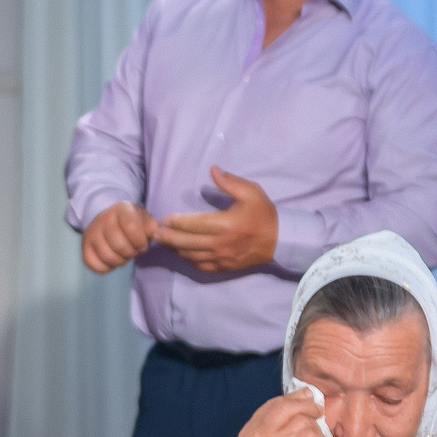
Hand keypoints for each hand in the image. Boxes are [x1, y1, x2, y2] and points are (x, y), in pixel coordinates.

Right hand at [81, 200, 157, 272]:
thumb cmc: (132, 223)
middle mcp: (104, 218)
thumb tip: (153, 229)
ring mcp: (92, 232)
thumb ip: (151, 226)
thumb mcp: (144, 220)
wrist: (110, 221)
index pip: (131, 227)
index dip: (140, 242)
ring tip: (123, 255)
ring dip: (120, 261)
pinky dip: (106, 268)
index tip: (142, 245)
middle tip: (133, 251)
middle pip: (119, 245)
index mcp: (122, 209)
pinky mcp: (85, 246)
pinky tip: (112, 260)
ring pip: (107, 256)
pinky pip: (93, 264)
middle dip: (131, 253)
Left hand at [153, 168, 277, 271]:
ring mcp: (222, 258)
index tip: (165, 219)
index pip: (193, 224)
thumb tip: (213, 170)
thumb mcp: (251, 192)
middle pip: (187, 242)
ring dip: (176, 249)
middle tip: (156, 233)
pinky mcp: (224, 267)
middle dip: (169, 238)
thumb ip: (230, 182)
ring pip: (191, 256)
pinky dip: (188, 260)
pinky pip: (201, 266)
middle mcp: (221, 243)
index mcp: (226, 224)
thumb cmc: (264, 214)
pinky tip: (181, 253)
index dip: (176, 222)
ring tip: (164, 242)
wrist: (280, 241)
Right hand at [236, 387, 327, 436]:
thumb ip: (277, 425)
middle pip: (287, 407)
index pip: (271, 405)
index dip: (292, 398)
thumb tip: (304, 395)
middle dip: (307, 406)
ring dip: (316, 430)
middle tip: (319, 413)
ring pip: (304, 422)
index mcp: (247, 434)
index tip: (308, 398)